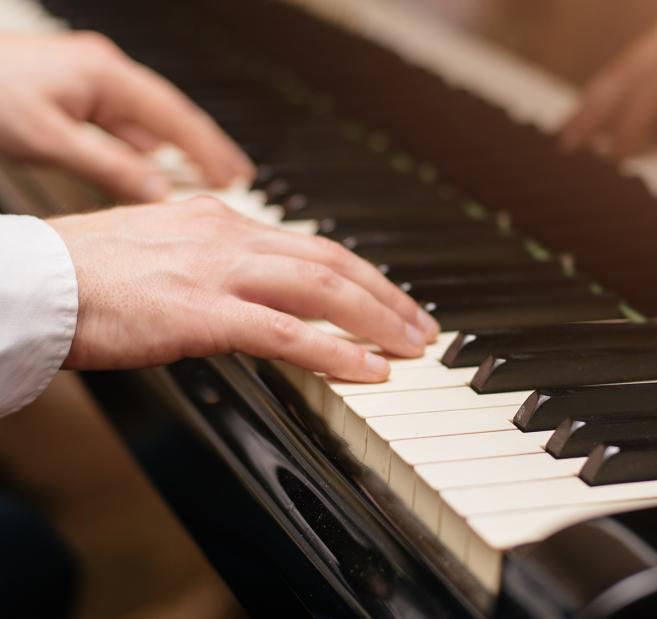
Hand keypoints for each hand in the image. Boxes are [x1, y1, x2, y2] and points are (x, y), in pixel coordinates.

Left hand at [0, 32, 251, 200]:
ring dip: (171, 149)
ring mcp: (90, 80)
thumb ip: (111, 166)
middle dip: (202, 147)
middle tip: (235, 178)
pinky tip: (149, 168)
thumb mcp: (52, 140)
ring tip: (200, 180)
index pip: (176, 118)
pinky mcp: (74, 92)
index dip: (211, 149)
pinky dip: (141, 147)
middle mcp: (105, 72)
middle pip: (170, 115)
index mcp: (108, 76)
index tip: (238, 176)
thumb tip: (160, 192)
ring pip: (145, 121)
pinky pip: (121, 123)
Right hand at [48, 198, 440, 381]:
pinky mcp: (200, 313)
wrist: (29, 285)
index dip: (361, 274)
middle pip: (331, 260)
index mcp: (218, 222)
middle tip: (421, 326)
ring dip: (377, 319)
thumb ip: (214, 268)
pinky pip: (285, 332)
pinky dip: (335, 351)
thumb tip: (255, 295)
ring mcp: (215, 272)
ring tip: (411, 346)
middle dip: (386, 295)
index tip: (391, 298)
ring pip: (321, 288)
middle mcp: (226, 236)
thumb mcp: (162, 256)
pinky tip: (368, 370)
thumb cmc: (84, 278)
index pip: (310, 244)